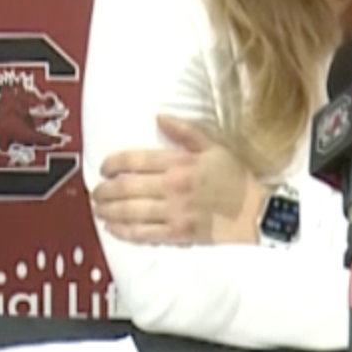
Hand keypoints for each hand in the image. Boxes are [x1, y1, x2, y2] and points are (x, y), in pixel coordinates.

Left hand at [91, 115, 258, 245]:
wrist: (256, 213)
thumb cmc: (236, 179)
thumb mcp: (215, 147)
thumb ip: (186, 131)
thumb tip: (159, 117)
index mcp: (180, 163)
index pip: (135, 160)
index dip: (112, 163)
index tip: (104, 167)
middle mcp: (172, 187)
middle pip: (125, 188)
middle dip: (103, 190)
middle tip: (95, 192)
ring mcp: (173, 212)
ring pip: (129, 211)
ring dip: (107, 211)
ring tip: (98, 209)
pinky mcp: (177, 234)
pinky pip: (142, 234)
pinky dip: (122, 232)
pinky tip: (113, 228)